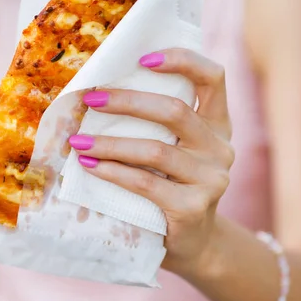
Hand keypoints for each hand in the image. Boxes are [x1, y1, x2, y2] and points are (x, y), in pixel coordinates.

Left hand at [69, 49, 233, 277]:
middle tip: (91, 99)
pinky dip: (113, 172)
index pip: (213, 77)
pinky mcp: (194, 207)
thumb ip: (159, 122)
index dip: (182, 60)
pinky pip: (146, 182)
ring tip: (79, 140)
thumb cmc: (173, 183)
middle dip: (127, 101)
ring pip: (156, 149)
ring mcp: (212, 179)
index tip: (142, 59)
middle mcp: (221, 147)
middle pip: (175, 110)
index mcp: (218, 123)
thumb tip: (102, 90)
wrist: (192, 241)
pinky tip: (90, 166)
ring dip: (110, 142)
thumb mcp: (177, 147)